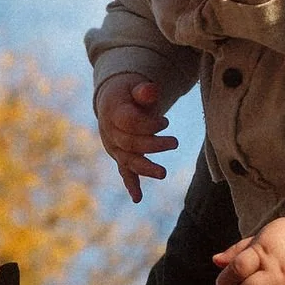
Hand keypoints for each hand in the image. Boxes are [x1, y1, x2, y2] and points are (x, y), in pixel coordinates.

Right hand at [94, 76, 177, 202]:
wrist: (113, 103)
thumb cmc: (130, 93)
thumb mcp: (135, 86)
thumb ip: (143, 90)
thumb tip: (151, 91)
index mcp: (113, 112)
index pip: (129, 122)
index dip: (148, 124)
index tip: (165, 122)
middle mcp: (110, 132)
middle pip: (130, 143)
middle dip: (153, 145)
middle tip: (175, 143)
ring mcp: (114, 147)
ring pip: (128, 160)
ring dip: (145, 168)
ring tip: (163, 173)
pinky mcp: (120, 157)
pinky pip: (124, 172)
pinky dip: (131, 185)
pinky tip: (137, 198)